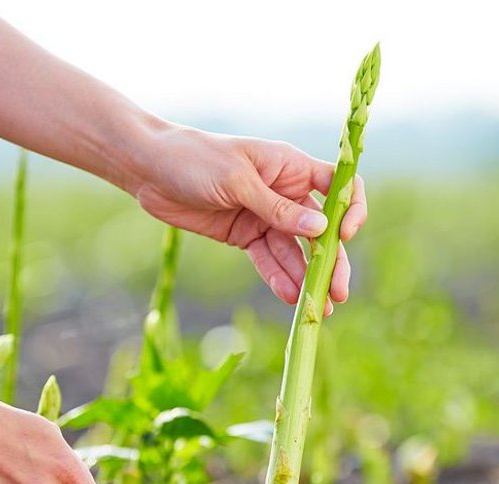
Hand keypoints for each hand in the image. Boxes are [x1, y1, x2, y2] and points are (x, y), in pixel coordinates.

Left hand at [133, 126, 366, 309]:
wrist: (149, 169)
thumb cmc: (195, 158)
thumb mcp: (237, 180)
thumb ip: (277, 209)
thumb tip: (321, 230)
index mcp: (291, 166)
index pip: (338, 187)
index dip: (349, 210)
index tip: (345, 235)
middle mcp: (284, 192)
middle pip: (320, 229)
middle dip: (330, 261)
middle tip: (336, 294)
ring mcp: (265, 216)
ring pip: (295, 251)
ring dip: (306, 278)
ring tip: (315, 309)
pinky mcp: (244, 235)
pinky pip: (267, 260)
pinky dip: (278, 278)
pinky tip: (289, 297)